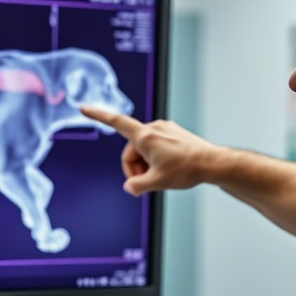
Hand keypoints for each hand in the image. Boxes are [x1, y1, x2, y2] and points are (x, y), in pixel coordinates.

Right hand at [80, 105, 214, 195]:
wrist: (213, 163)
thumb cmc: (187, 169)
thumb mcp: (157, 183)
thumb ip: (137, 186)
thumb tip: (130, 187)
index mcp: (145, 136)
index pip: (116, 122)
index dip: (97, 115)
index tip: (83, 108)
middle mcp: (153, 128)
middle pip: (130, 150)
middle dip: (135, 168)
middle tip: (148, 182)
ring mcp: (164, 130)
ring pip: (143, 150)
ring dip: (146, 165)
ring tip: (162, 176)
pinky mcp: (173, 134)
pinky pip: (155, 148)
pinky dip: (156, 160)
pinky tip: (169, 169)